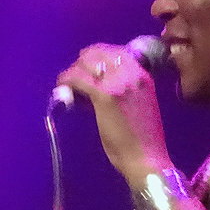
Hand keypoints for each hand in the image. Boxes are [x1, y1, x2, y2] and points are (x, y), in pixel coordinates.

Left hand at [56, 44, 172, 187]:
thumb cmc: (144, 138)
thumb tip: (99, 82)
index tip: (87, 66)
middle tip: (75, 75)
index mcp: (144, 75)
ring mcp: (118, 83)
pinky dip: (67, 80)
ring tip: (67, 83)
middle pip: (98, 52)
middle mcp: (132, 73)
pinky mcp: (104, 96)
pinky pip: (78, 79)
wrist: (147, 158)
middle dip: (82, 61)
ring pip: (86, 62)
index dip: (98, 54)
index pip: (117, 51)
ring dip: (73, 70)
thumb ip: (125, 88)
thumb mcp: (140, 103)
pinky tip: (62, 88)